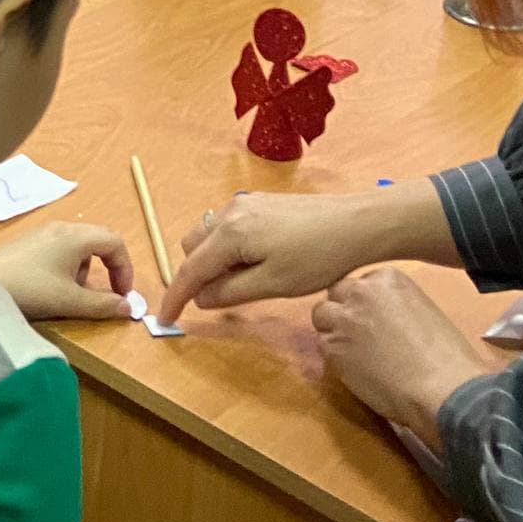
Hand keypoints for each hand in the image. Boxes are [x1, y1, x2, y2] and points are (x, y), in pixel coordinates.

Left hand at [0, 222, 133, 321]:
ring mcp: (43, 232)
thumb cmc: (30, 290)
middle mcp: (61, 227)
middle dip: (107, 269)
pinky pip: (60, 249)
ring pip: (79, 246)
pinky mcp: (29, 242)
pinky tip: (49, 287)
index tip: (123, 295)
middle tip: (103, 295)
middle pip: (98, 240)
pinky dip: (67, 267)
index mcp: (75, 236)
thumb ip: (103, 305)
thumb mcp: (70, 302)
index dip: (125, 268)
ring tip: (69, 293)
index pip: (115, 242)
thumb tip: (128, 307)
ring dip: (85, 270)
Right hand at [157, 189, 407, 325]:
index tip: (165, 319)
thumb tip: (201, 298)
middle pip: (192, 247)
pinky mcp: (261, 202)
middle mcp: (230, 212)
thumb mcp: (272, 284)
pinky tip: (255, 262)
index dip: (175, 297)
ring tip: (241, 283)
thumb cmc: (317, 257)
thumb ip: (230, 292)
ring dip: (212, 260)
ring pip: (209, 235)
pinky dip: (227, 247)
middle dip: (195, 275)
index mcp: (229, 234)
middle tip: (219, 300)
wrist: (357, 224)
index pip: (189, 270)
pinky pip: (228, 227)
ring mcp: (245, 203)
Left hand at [312, 269, 492, 445]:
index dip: (364, 303)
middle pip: (336, 293)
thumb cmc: (447, 356)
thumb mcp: (423, 311)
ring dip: (333, 330)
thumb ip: (394, 306)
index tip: (374, 319)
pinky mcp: (332, 348)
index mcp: (388, 278)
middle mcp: (361, 292)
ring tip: (354, 353)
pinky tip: (354, 369)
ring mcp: (343, 318)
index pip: (361, 283)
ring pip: (322, 316)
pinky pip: (322, 345)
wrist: (441, 387)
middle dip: (344, 310)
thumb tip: (383, 318)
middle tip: (359, 334)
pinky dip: (333, 356)